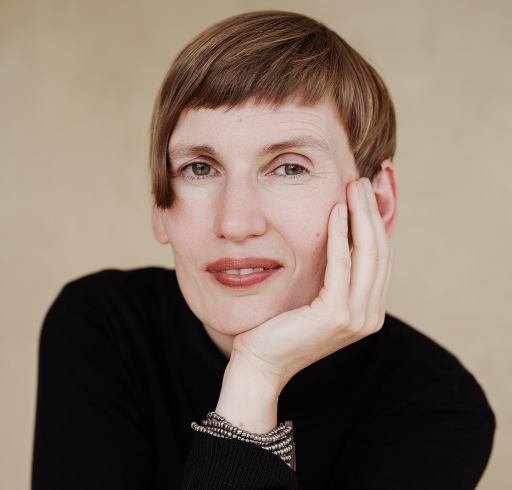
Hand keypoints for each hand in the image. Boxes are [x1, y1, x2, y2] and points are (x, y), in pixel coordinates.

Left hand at [232, 176, 394, 393]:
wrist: (261, 362)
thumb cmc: (281, 327)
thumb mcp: (317, 298)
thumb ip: (336, 277)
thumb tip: (342, 238)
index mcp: (368, 311)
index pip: (380, 259)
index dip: (375, 224)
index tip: (364, 195)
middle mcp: (370, 316)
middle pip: (380, 252)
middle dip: (372, 213)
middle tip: (361, 182)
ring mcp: (357, 318)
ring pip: (368, 254)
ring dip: (362, 216)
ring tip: (354, 187)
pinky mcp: (337, 315)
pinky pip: (341, 265)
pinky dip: (340, 235)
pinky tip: (337, 211)